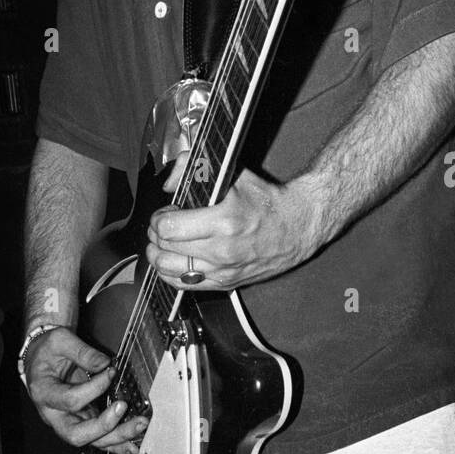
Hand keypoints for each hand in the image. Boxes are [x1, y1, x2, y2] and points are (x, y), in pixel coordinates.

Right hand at [23, 326, 148, 453]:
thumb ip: (82, 352)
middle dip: (105, 425)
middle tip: (124, 407)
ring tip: (139, 424)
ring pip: (91, 441)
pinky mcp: (80, 423)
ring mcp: (67, 422)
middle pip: (77, 434)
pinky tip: (133, 443)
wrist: (40, 358)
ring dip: (117, 436)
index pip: (70, 400)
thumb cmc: (47, 350)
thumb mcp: (60, 341)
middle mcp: (53, 415)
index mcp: (44, 393)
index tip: (111, 372)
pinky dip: (116, 443)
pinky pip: (98, 439)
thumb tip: (104, 364)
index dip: (94, 388)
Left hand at [145, 152, 314, 289]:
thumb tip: (169, 182)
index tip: (165, 211)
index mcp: (224, 221)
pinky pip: (185, 286)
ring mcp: (224, 271)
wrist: (298, 227)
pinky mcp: (226, 284)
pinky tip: (172, 261)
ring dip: (158, 255)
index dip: (159, 218)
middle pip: (165, 249)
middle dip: (156, 234)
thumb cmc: (267, 200)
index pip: (169, 228)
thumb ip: (196, 167)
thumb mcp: (234, 173)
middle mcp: (223, 250)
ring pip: (169, 271)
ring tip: (164, 243)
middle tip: (161, 224)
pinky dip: (170, 274)